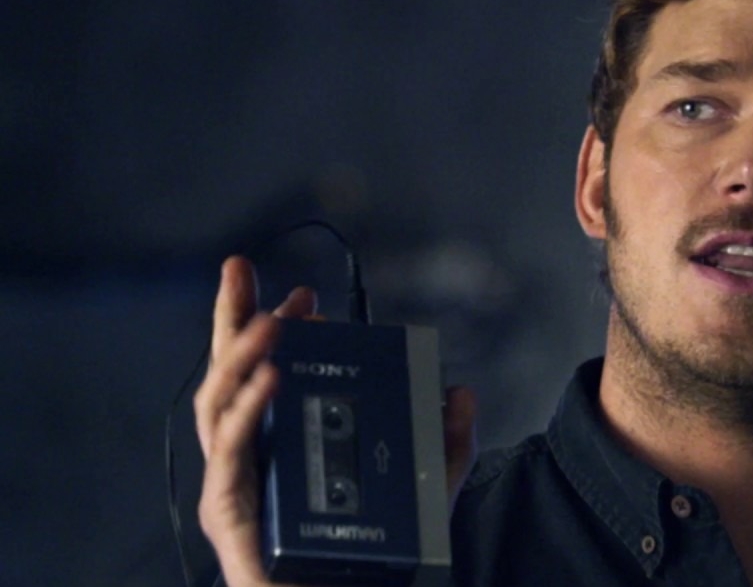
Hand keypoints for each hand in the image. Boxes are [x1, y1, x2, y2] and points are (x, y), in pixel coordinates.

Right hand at [193, 256, 477, 586]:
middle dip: (231, 318)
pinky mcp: (228, 511)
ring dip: (240, 354)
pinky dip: (249, 409)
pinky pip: (231, 450)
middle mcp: (253, 457)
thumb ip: (446, 443)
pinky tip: (273, 376)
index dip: (281, 331)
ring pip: (218, 404)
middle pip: (229, 376)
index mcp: (285, 444)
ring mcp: (234, 482)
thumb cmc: (369, 560)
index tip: (307, 296)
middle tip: (239, 267)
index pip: (270, 374)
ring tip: (272, 318)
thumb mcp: (422, 489)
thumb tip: (462, 392)